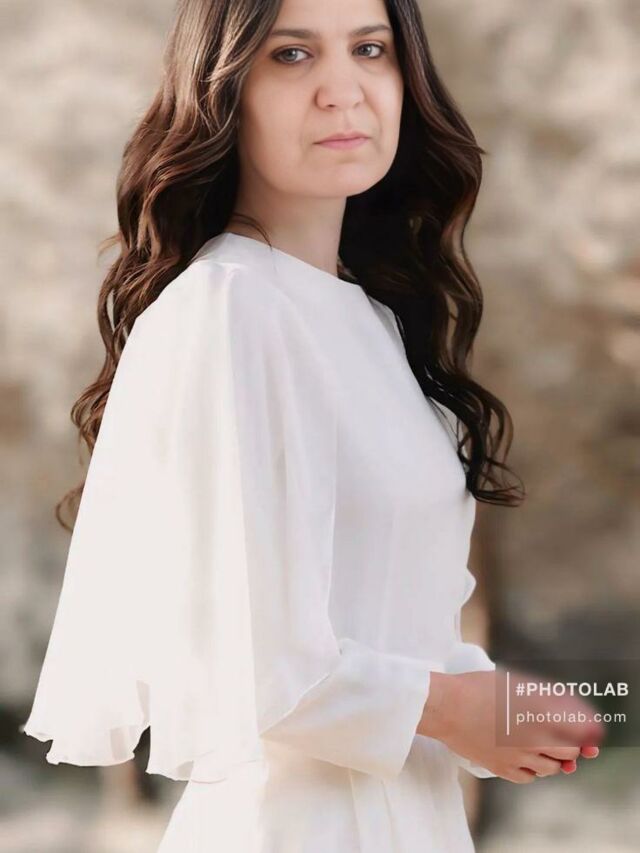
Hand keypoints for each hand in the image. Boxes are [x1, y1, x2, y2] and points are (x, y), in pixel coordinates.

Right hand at [418, 669, 603, 783]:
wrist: (446, 706)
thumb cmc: (477, 688)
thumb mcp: (514, 683)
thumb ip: (544, 696)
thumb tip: (568, 706)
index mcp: (538, 711)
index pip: (580, 728)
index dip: (587, 729)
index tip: (587, 728)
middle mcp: (532, 736)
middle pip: (569, 751)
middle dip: (572, 745)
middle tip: (565, 738)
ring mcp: (517, 755)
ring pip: (551, 768)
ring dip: (554, 759)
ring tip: (543, 747)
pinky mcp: (501, 768)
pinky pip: (528, 777)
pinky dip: (532, 771)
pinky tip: (526, 759)